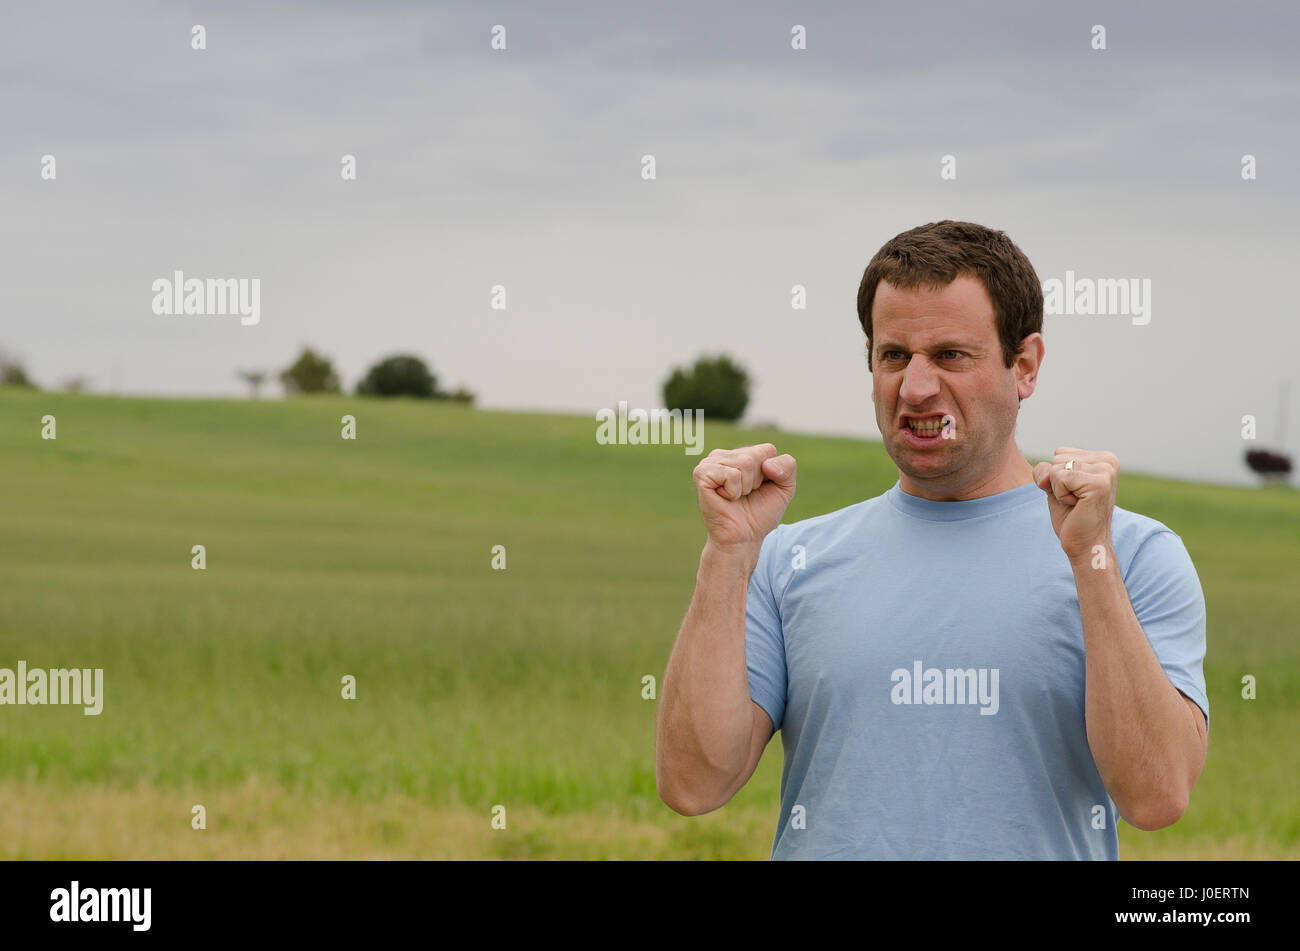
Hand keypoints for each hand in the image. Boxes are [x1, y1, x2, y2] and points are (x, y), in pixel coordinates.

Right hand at [692, 443, 796, 555]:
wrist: (743, 538)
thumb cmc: (760, 513)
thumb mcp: (784, 488)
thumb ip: (787, 466)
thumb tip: (767, 464)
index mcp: (742, 454)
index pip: (768, 450)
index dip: (771, 474)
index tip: (759, 489)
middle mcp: (724, 455)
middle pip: (755, 456)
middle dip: (757, 481)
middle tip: (745, 495)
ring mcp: (710, 462)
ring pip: (744, 463)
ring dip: (745, 487)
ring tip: (735, 497)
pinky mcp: (702, 473)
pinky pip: (731, 474)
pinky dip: (733, 491)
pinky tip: (725, 497)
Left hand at [1032, 447, 1118, 563]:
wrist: (1086, 545)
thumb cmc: (1072, 517)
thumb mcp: (1055, 487)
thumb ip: (1045, 471)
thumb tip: (1045, 477)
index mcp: (1104, 459)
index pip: (1060, 452)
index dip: (1057, 476)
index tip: (1075, 493)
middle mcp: (1109, 461)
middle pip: (1057, 458)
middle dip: (1057, 482)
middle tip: (1076, 501)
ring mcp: (1106, 471)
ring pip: (1056, 467)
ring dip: (1058, 490)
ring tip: (1077, 503)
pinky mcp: (1098, 483)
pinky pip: (1059, 479)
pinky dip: (1060, 495)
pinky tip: (1077, 506)